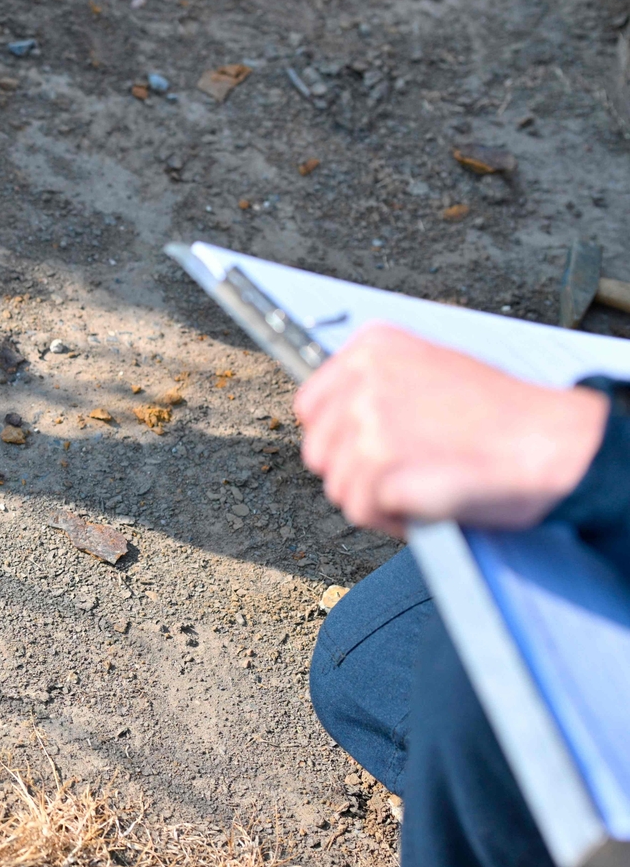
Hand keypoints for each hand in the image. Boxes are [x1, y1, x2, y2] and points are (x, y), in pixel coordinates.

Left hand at [293, 323, 608, 535]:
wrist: (554, 441)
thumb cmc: (506, 416)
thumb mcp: (435, 369)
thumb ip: (380, 384)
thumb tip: (340, 416)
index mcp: (373, 346)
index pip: (310, 406)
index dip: (337, 439)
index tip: (367, 452)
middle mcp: (363, 377)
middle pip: (319, 451)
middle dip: (356, 474)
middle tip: (406, 475)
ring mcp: (367, 418)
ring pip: (338, 486)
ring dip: (376, 500)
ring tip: (424, 487)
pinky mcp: (378, 460)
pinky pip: (361, 509)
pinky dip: (392, 520)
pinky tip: (427, 504)